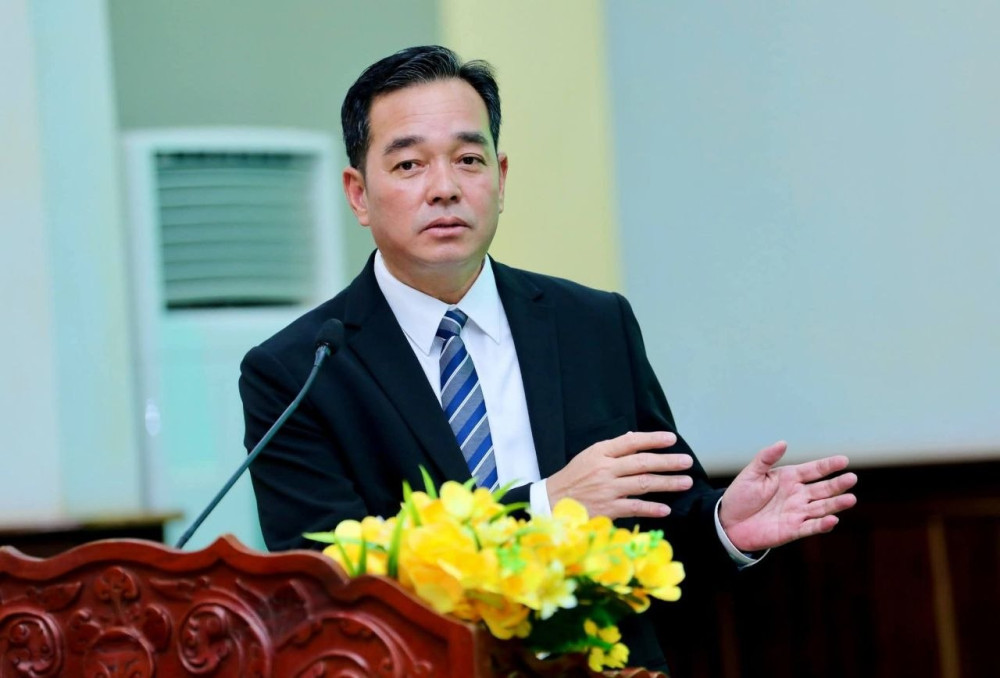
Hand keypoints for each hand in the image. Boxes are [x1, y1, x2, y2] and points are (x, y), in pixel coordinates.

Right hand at [546, 431, 693, 519]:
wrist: (552, 502)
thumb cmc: (573, 478)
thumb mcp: (588, 456)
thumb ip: (612, 448)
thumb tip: (633, 437)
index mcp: (599, 452)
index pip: (630, 442)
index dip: (652, 439)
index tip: (671, 439)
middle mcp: (605, 469)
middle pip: (642, 463)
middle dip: (667, 462)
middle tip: (686, 462)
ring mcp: (607, 489)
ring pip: (643, 484)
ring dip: (667, 483)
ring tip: (685, 482)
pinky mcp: (608, 509)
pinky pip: (635, 507)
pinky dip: (651, 508)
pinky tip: (666, 509)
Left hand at [719, 441, 856, 551]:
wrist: (728, 522)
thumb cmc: (740, 496)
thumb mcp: (751, 474)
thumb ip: (766, 458)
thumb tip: (782, 442)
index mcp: (789, 478)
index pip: (814, 470)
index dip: (828, 465)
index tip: (844, 460)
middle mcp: (798, 495)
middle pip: (823, 489)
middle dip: (838, 484)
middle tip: (852, 478)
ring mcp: (797, 513)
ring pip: (822, 507)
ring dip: (836, 504)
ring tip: (851, 499)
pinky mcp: (793, 530)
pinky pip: (810, 527)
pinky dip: (822, 524)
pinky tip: (833, 519)